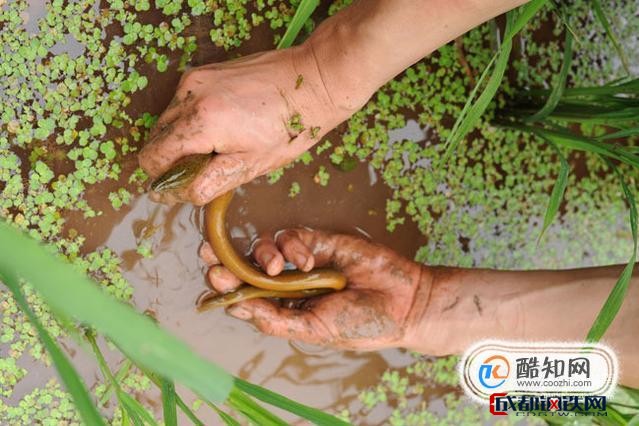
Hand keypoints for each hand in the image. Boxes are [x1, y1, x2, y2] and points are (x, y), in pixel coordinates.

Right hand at [138, 44, 363, 204]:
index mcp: (200, 123)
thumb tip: (172, 194)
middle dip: (173, 159)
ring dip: (182, 140)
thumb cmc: (289, 128)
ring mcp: (194, 79)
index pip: (153, 158)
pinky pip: (181, 103)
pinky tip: (222, 125)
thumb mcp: (250, 166)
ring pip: (166, 121)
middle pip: (155, 139)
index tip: (186, 185)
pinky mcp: (202, 71)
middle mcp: (189, 95)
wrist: (313, 81)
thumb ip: (206, 183)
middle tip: (209, 166)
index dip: (163, 179)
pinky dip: (191, 120)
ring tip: (219, 145)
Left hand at [199, 228, 431, 350]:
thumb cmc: (360, 324)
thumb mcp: (314, 330)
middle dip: (225, 260)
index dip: (225, 286)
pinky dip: (293, 245)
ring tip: (276, 268)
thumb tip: (237, 308)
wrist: (402, 301)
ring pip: (263, 248)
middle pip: (245, 267)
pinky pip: (291, 236)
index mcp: (283, 309)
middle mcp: (287, 284)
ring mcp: (301, 260)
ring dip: (261, 254)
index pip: (244, 296)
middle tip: (209, 254)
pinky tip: (308, 260)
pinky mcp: (318, 240)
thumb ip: (276, 319)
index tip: (212, 279)